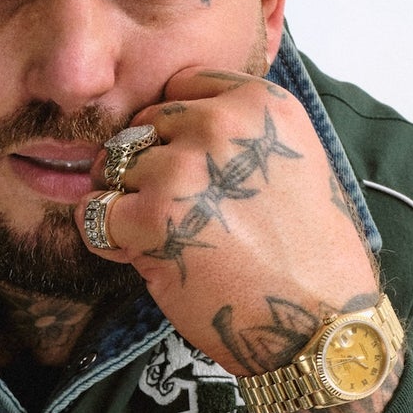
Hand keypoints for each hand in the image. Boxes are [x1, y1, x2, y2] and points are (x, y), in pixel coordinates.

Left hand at [78, 67, 401, 412]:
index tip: (195, 173)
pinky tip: (145, 259)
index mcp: (259, 104)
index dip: (175, 135)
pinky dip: (107, 240)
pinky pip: (93, 213)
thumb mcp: (292, 162)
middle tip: (181, 218)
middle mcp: (220, 124)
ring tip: (170, 241)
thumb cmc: (308, 256)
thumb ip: (237, 134)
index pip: (181, 89)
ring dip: (127, 205)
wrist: (320, 323)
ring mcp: (183, 167)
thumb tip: (170, 129)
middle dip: (148, 169)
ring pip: (114, 168)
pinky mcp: (151, 216)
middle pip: (144, 126)